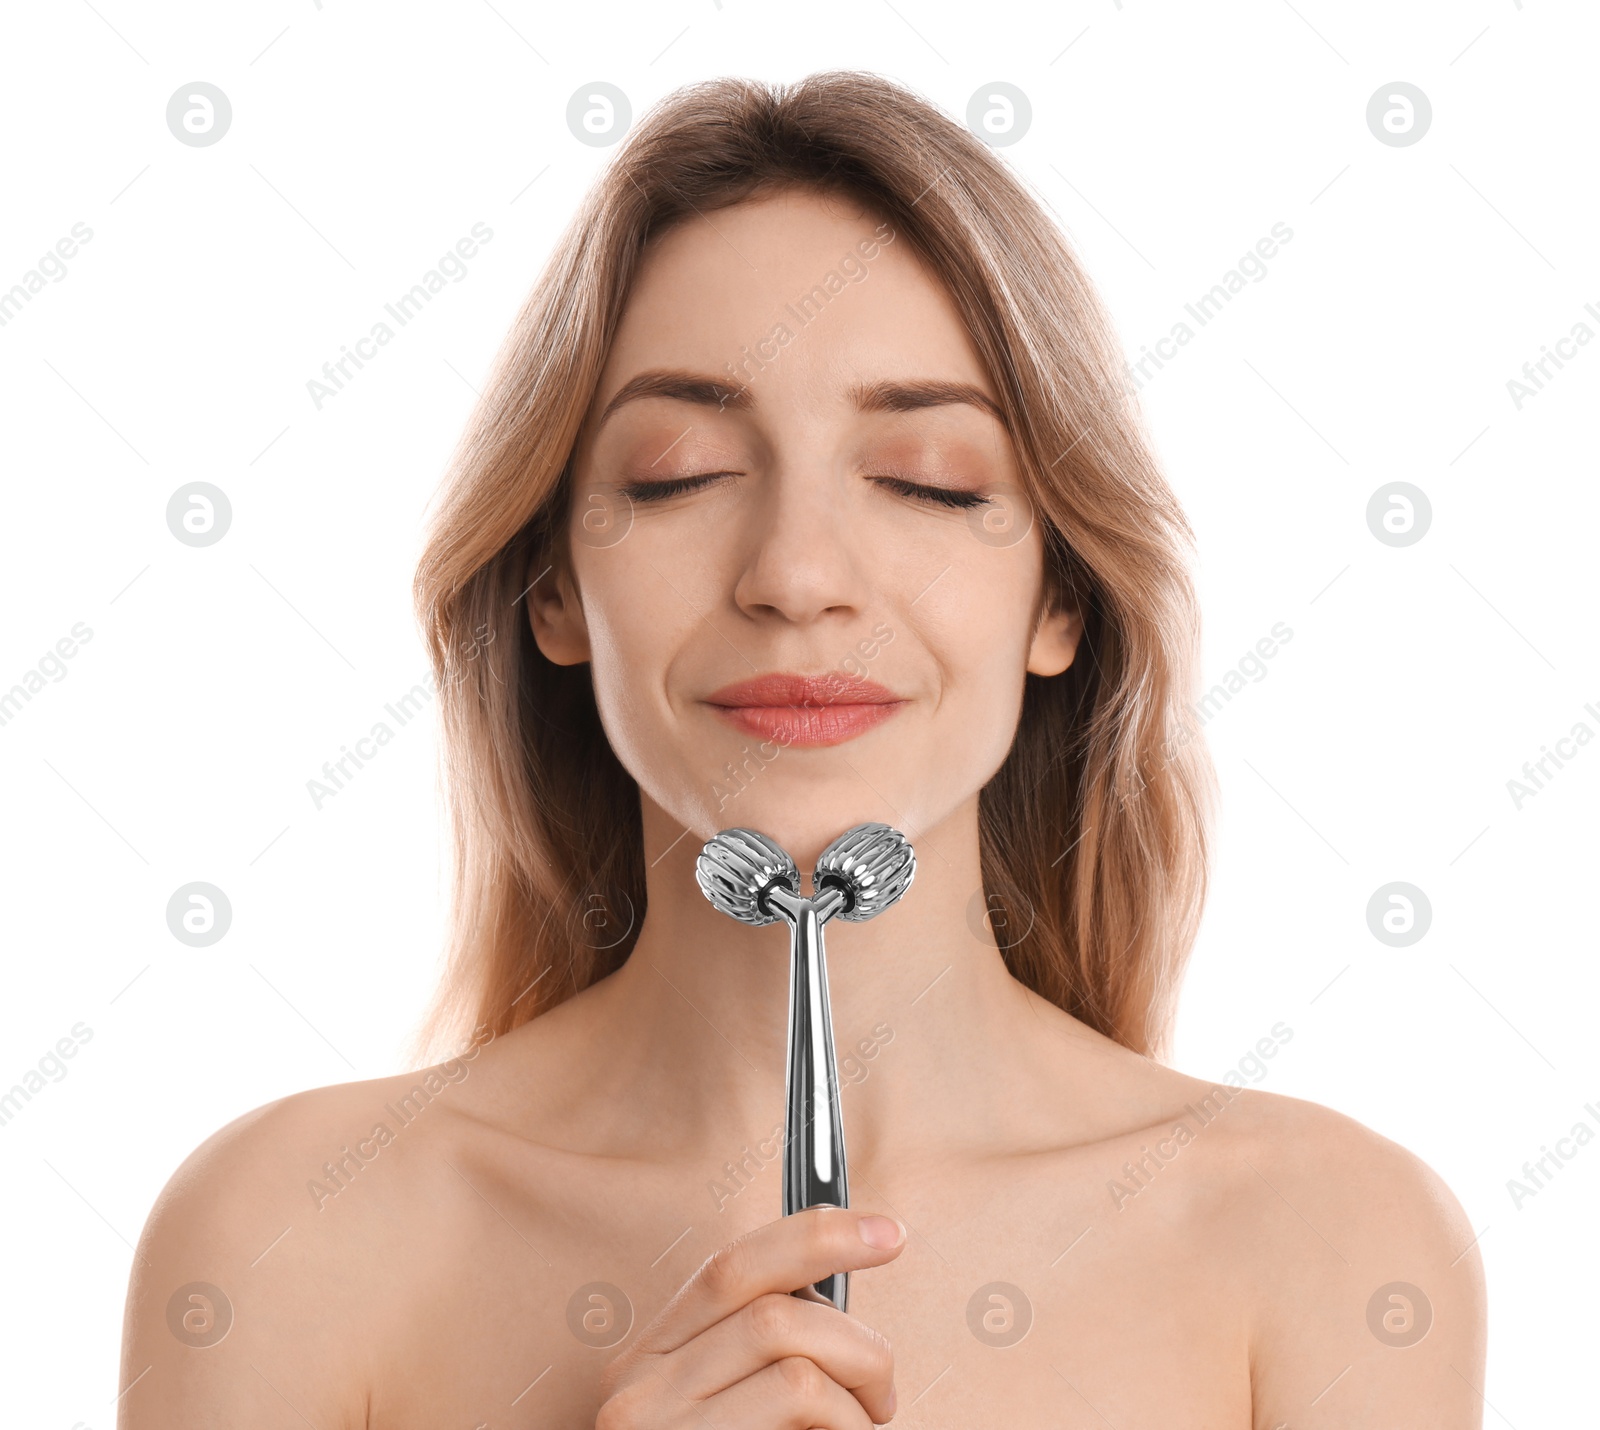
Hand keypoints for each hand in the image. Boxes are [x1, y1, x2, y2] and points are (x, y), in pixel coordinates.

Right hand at [595, 1205, 904, 1427]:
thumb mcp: (713, 1410)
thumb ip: (751, 1356)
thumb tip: (835, 1300)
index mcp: (648, 1360)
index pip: (734, 1268)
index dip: (817, 1235)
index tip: (889, 1235)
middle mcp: (641, 1394)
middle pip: (778, 1316)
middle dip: (859, 1344)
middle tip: (883, 1396)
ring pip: (798, 1370)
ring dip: (858, 1400)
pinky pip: (805, 1416)